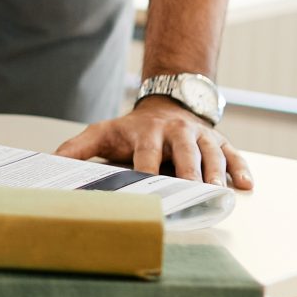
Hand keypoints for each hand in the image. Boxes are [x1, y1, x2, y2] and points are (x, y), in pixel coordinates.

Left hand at [55, 96, 252, 189]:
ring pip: (211, 153)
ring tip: (218, 191)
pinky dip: (240, 168)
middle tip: (189, 191)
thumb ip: (77, 149)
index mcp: (147, 133)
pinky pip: (233, 154)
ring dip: (215, 172)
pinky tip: (244, 185)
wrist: (165, 105)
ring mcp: (199, 136)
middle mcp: (176, 132)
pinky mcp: (218, 141)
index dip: (146, 171)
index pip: (147, 155)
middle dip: (187, 172)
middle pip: (184, 153)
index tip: (144, 187)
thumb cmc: (131, 129)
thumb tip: (51, 163)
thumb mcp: (102, 133)